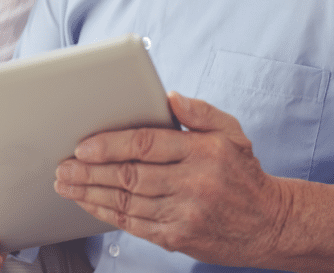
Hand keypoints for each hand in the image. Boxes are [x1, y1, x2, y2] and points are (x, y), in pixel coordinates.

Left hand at [53, 91, 286, 267]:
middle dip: (89, 171)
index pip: (148, 144)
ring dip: (90, 194)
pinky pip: (134, 225)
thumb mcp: (232, 132)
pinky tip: (89, 204)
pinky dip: (107, 214)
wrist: (271, 224)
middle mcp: (193, 183)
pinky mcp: (179, 238)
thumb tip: (169, 97)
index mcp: (203, 152)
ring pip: (127, 203)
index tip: (83, 145)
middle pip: (130, 176)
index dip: (110, 145)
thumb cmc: (244, 173)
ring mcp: (185, 214)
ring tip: (66, 184)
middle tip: (62, 166)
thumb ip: (199, 112)